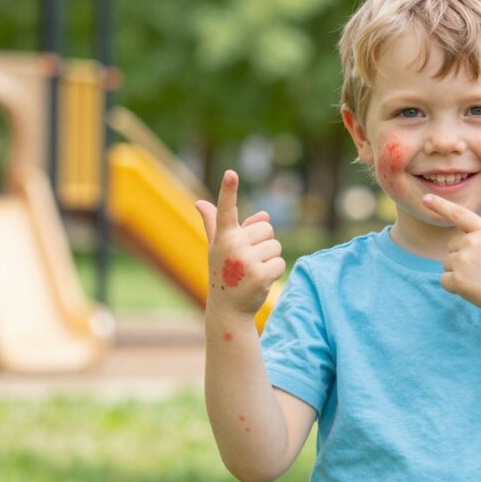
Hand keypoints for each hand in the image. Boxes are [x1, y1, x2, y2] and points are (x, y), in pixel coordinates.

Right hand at [195, 170, 284, 317]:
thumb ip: (214, 224)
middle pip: (267, 229)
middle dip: (264, 243)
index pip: (225, 209)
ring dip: (270, 259)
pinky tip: (260, 281)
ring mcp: (245, 261)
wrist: (228, 308)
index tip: (231, 173)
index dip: (228, 190)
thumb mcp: (216, 247)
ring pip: (276, 246)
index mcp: (223, 236)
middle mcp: (232, 245)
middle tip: (248, 261)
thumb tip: (200, 202)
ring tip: (253, 272)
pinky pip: (280, 262)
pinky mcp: (260, 275)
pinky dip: (275, 272)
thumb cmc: (224, 273)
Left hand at [420, 195, 480, 315]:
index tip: (425, 198)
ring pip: (447, 263)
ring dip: (458, 271)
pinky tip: (472, 289)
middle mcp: (471, 243)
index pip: (459, 214)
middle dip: (461, 255)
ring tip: (480, 279)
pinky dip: (453, 286)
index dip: (440, 205)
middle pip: (452, 245)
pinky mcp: (457, 280)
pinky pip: (444, 280)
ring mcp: (463, 261)